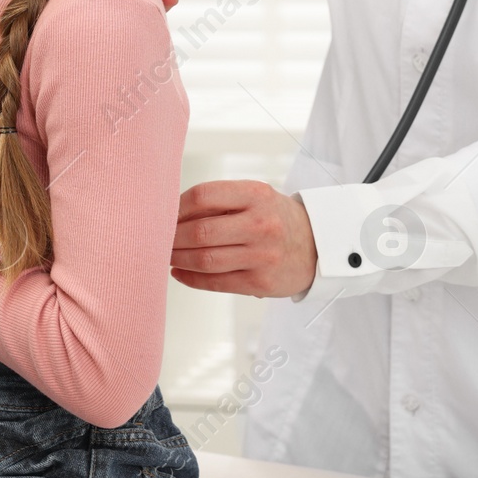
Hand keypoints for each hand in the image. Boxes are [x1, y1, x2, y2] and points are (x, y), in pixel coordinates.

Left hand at [170, 180, 317, 297]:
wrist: (318, 247)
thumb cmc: (276, 219)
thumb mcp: (256, 197)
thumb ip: (220, 202)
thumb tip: (172, 213)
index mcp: (256, 195)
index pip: (204, 196)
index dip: (176, 206)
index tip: (164, 214)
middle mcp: (260, 224)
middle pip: (200, 231)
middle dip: (172, 237)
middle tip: (159, 238)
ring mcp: (261, 256)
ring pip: (204, 259)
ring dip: (178, 258)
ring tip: (167, 255)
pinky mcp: (259, 283)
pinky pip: (214, 282)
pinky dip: (190, 278)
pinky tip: (179, 272)